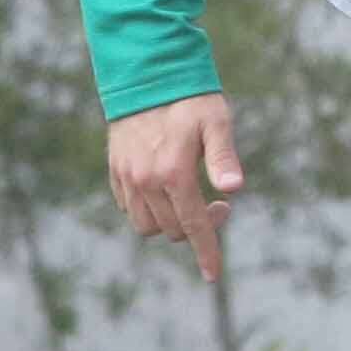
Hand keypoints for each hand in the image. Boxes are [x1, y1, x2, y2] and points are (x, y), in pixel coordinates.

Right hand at [107, 92, 242, 283]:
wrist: (146, 74)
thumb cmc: (190, 98)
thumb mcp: (217, 122)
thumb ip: (224, 158)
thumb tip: (234, 190)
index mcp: (173, 172)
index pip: (193, 226)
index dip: (206, 252)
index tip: (213, 275)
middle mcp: (145, 180)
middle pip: (172, 230)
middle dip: (198, 228)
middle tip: (219, 203)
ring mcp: (127, 177)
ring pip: (147, 225)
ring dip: (171, 223)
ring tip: (192, 199)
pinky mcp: (115, 171)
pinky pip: (129, 208)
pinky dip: (149, 211)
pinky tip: (168, 194)